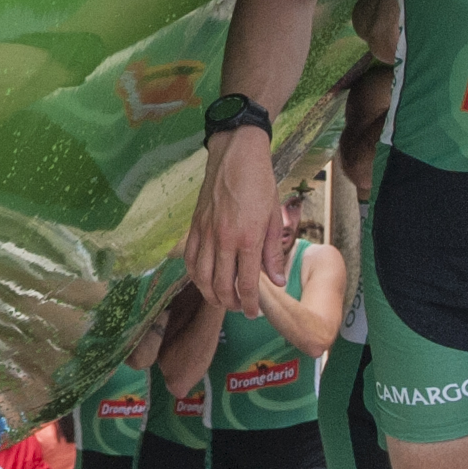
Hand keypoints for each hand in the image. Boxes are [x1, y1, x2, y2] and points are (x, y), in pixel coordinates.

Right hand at [183, 129, 285, 314]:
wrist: (235, 154)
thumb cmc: (260, 182)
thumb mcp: (275, 217)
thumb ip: (273, 253)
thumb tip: (277, 281)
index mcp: (248, 238)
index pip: (246, 284)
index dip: (250, 304)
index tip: (254, 314)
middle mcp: (223, 239)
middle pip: (221, 286)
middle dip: (231, 303)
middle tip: (240, 307)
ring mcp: (205, 232)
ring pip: (201, 277)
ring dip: (211, 294)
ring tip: (222, 298)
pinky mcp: (194, 225)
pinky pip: (190, 258)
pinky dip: (195, 275)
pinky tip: (204, 279)